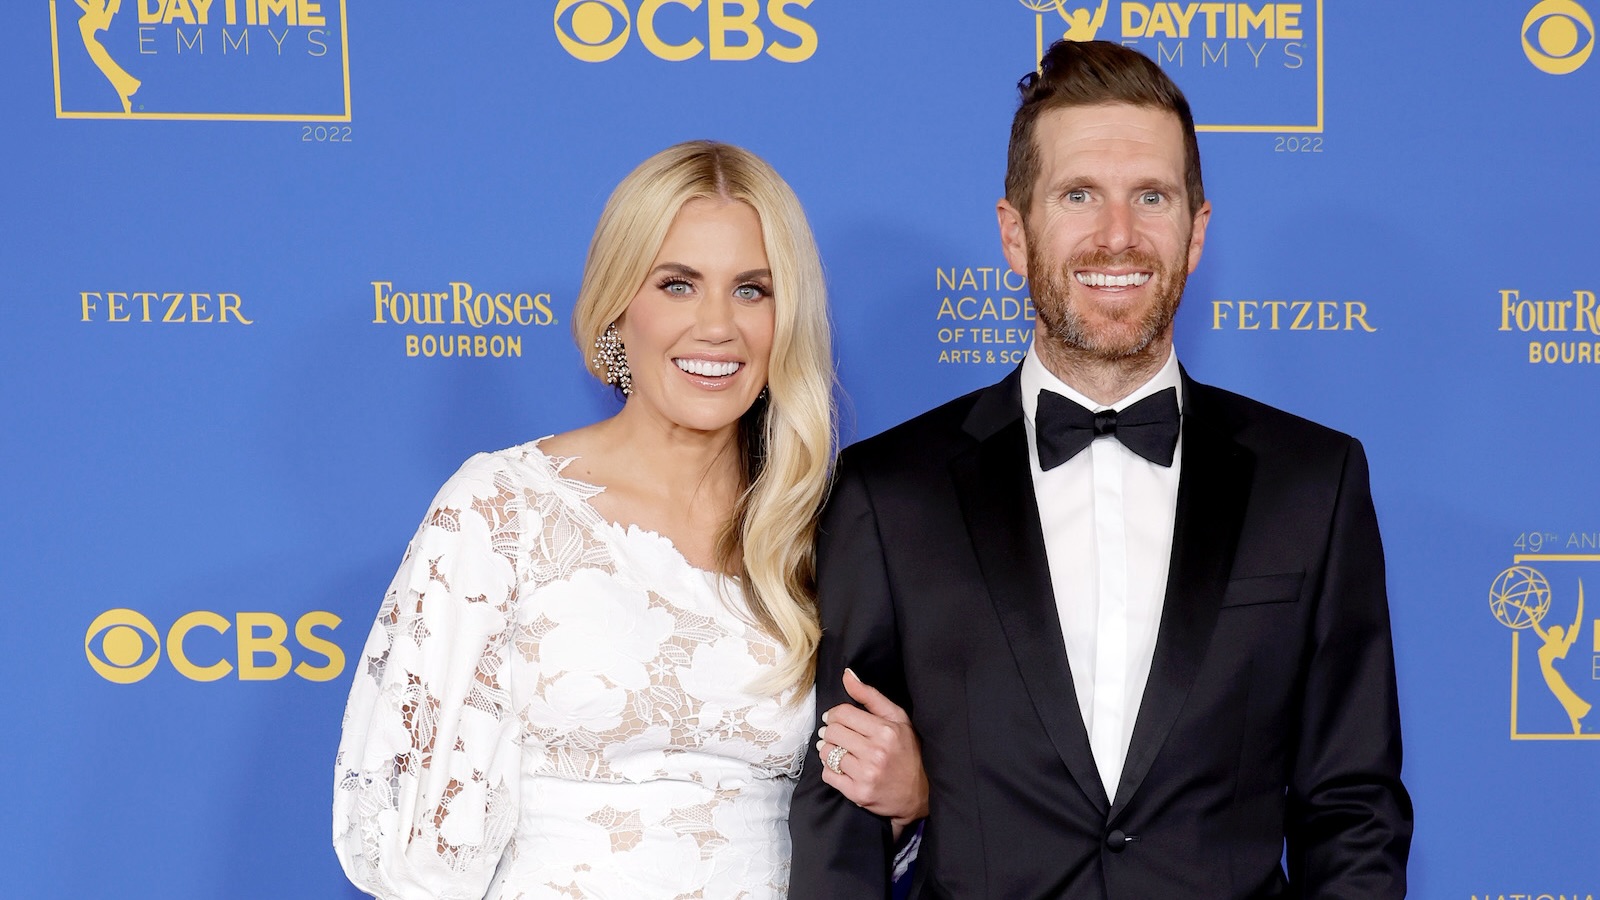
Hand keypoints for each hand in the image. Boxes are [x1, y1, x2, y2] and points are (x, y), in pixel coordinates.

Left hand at [815, 668, 928, 839]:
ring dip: (828, 751)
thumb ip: (870, 696)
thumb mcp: (898, 719)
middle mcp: (875, 752)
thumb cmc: (909, 753)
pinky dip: (830, 770)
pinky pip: (828, 775)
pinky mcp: (858, 793)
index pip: (842, 714)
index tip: (836, 719)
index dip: (834, 714)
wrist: (919, 795)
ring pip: (826, 753)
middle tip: (838, 736)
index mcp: (886, 731)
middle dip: (831, 732)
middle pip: (832, 732)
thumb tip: (847, 675)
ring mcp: (866, 774)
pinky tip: (842, 768)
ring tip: (840, 751)